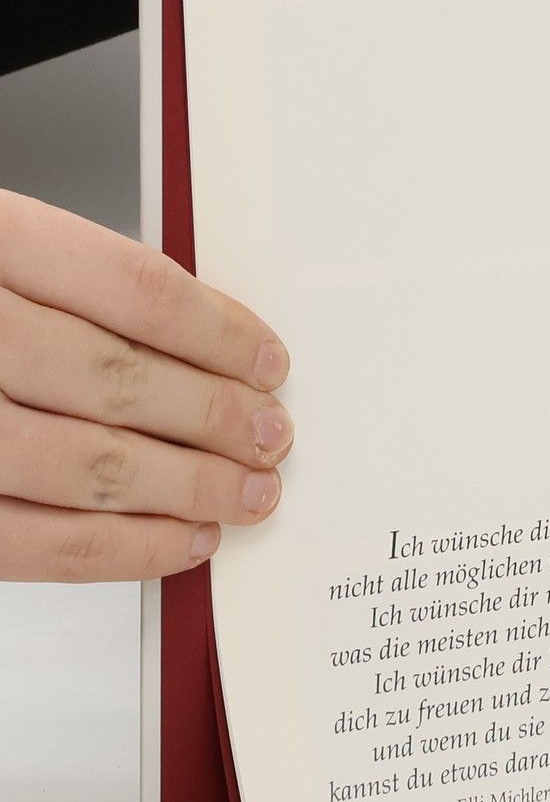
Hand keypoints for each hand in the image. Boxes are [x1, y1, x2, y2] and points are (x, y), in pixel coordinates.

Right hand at [0, 192, 292, 580]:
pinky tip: (179, 540)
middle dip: (215, 418)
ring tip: (246, 493)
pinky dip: (122, 549)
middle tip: (271, 437)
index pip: (131, 288)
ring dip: (186, 488)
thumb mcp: (0, 251)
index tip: (266, 361)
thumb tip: (207, 341)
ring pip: (85, 465)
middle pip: (116, 380)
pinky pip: (33, 542)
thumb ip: (77, 288)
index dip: (217, 333)